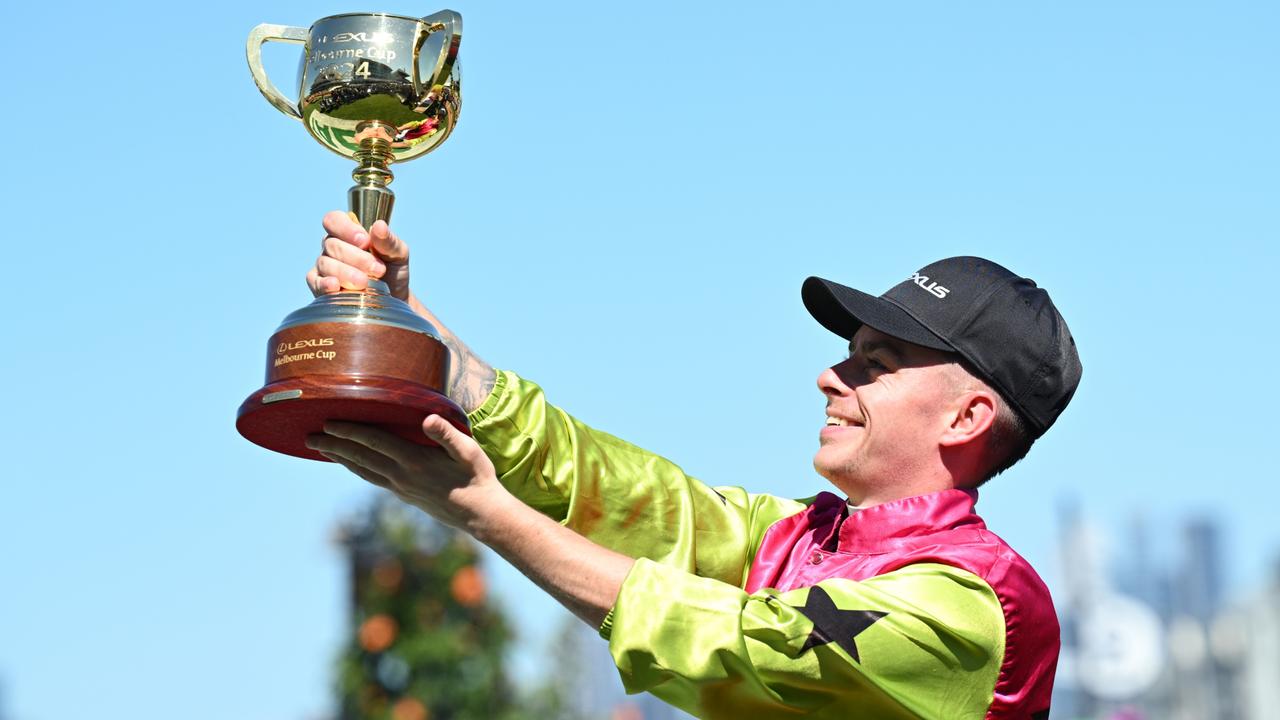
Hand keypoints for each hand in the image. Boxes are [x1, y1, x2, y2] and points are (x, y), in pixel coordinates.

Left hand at [305, 415, 505, 531]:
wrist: (481, 515)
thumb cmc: (478, 478)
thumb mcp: (468, 451)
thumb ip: (446, 435)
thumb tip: (427, 419)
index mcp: (414, 461)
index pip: (374, 442)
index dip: (350, 431)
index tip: (328, 422)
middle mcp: (402, 476)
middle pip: (360, 458)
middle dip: (333, 446)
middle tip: (308, 436)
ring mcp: (401, 488)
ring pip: (363, 471)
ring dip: (340, 459)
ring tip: (321, 449)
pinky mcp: (405, 495)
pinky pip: (373, 479)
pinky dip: (357, 470)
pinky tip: (352, 466)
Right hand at [306, 211, 411, 299]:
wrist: (393, 299)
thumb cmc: (393, 271)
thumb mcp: (398, 254)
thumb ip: (389, 241)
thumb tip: (379, 226)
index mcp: (348, 232)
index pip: (334, 220)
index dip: (346, 228)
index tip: (365, 241)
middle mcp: (332, 247)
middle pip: (332, 244)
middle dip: (356, 258)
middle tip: (378, 270)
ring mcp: (324, 266)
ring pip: (325, 263)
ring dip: (346, 273)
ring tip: (365, 283)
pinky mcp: (320, 286)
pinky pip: (315, 282)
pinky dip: (324, 284)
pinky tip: (336, 286)